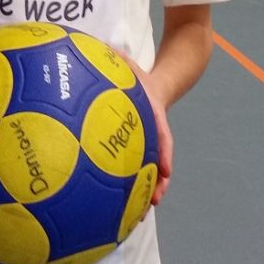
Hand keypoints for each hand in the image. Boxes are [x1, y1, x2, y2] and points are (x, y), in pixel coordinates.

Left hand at [114, 49, 172, 206]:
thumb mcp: (125, 61)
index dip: (164, 151)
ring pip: (147, 170)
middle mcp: (151, 131)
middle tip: (153, 202)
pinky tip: (114, 208)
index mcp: (151, 111)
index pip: (161, 131)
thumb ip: (113, 55)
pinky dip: (129, 187)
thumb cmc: (135, 73)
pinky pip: (133, 170)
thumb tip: (96, 46)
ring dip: (144, 192)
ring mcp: (146, 142)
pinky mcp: (135, 150)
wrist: (154, 84)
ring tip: (136, 217)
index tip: (166, 169)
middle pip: (157, 159)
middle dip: (157, 182)